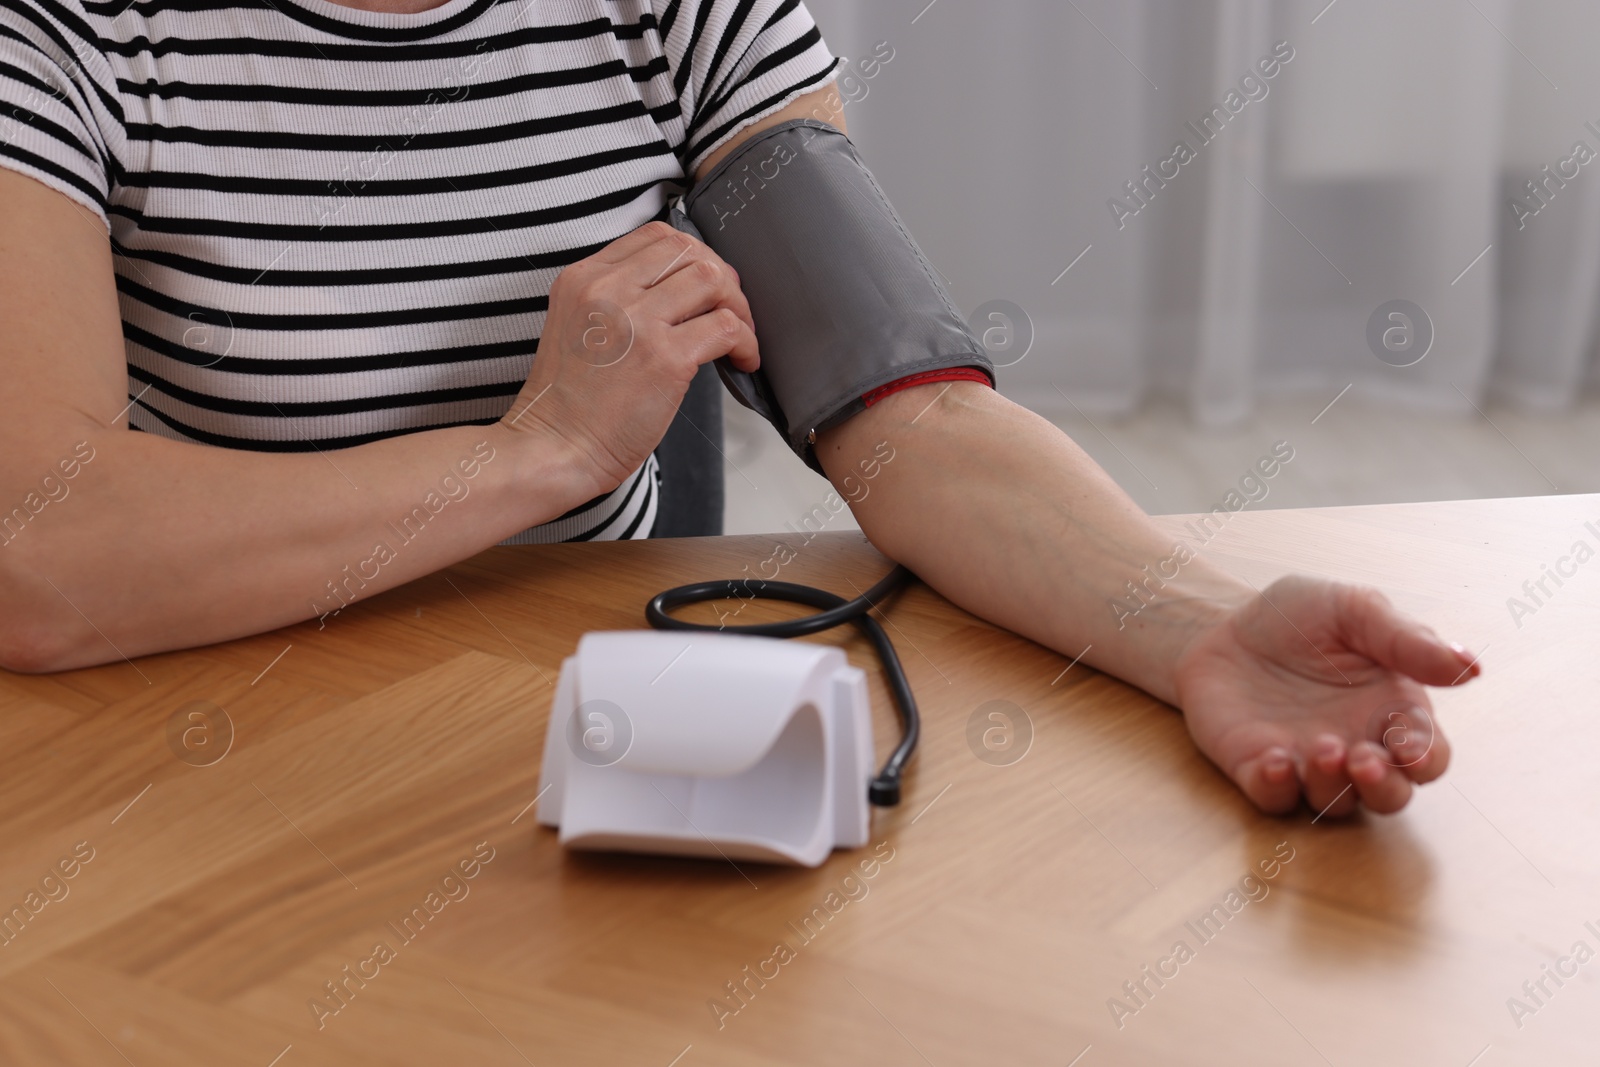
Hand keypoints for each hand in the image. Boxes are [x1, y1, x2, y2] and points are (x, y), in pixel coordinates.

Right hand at [502, 221, 759, 495]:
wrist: (552, 448)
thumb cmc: (567, 404)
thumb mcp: (577, 326)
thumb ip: (617, 301)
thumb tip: (682, 295)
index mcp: (584, 278)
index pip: (655, 236)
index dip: (693, 255)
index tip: (706, 283)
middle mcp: (609, 290)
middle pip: (688, 250)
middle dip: (721, 277)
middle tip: (730, 309)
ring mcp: (638, 321)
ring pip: (713, 280)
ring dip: (738, 307)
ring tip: (739, 336)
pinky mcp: (665, 358)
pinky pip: (726, 327)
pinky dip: (746, 342)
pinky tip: (741, 361)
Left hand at [1172, 575, 1480, 816]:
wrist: (1224, 622)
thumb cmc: (1300, 618)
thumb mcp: (1354, 611)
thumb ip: (1407, 640)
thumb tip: (1471, 666)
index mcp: (1391, 712)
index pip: (1427, 756)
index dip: (1424, 759)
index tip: (1406, 745)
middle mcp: (1356, 747)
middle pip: (1389, 796)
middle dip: (1382, 786)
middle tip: (1361, 756)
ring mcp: (1306, 764)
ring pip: (1335, 805)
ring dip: (1332, 786)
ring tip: (1321, 746)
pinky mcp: (1259, 769)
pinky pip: (1274, 800)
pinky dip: (1277, 789)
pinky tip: (1274, 760)